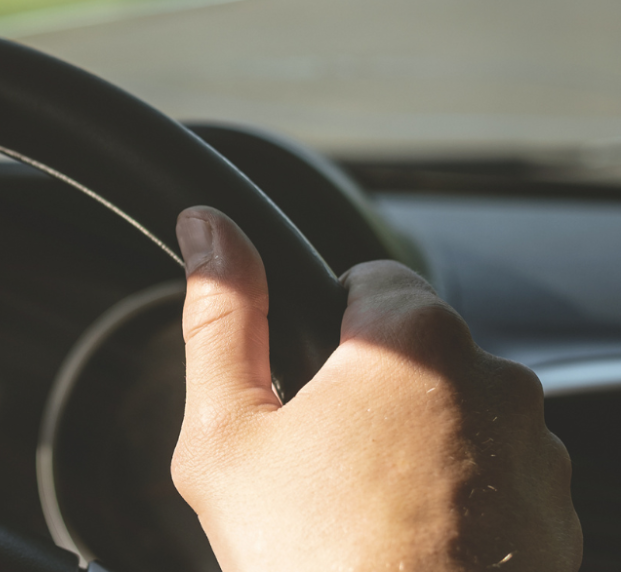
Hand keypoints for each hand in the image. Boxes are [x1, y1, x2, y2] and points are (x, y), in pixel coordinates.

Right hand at [170, 206, 580, 570]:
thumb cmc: (312, 558)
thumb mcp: (227, 435)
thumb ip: (219, 318)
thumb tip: (207, 230)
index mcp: (413, 341)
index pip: (369, 280)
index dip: (320, 327)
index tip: (298, 384)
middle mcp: (498, 380)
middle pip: (414, 358)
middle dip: (368, 397)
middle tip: (316, 470)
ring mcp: (541, 453)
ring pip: (458, 421)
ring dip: (418, 451)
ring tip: (364, 522)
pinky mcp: (560, 517)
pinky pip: (499, 483)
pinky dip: (460, 505)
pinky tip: (409, 550)